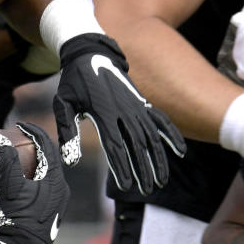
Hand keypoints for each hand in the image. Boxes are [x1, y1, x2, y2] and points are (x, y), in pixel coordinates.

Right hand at [0, 122, 69, 243]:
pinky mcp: (52, 212)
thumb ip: (7, 160)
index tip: (20, 125)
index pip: (48, 147)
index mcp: (56, 180)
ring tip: (20, 156)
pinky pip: (46, 186)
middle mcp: (62, 190)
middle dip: (36, 146)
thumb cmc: (18, 218)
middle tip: (20, 138)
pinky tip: (23, 180)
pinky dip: (36, 177)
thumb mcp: (10, 187)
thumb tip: (0, 138)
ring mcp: (58, 202)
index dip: (34, 132)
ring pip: (49, 174)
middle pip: (51, 159)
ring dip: (36, 163)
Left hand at [53, 33, 185, 194]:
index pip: (116, 145)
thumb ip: (67, 131)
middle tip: (146, 191)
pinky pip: (161, 120)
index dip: (123, 167)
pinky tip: (181, 151)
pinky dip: (172, 135)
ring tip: (161, 181)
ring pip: (152, 136)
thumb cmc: (74, 82)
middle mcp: (124, 109)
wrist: (90, 52)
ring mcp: (136, 105)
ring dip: (159, 159)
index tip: (127, 187)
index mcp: (103, 111)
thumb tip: (70, 161)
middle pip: (137, 145)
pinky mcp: (142, 102)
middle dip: (143, 169)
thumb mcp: (62, 103)